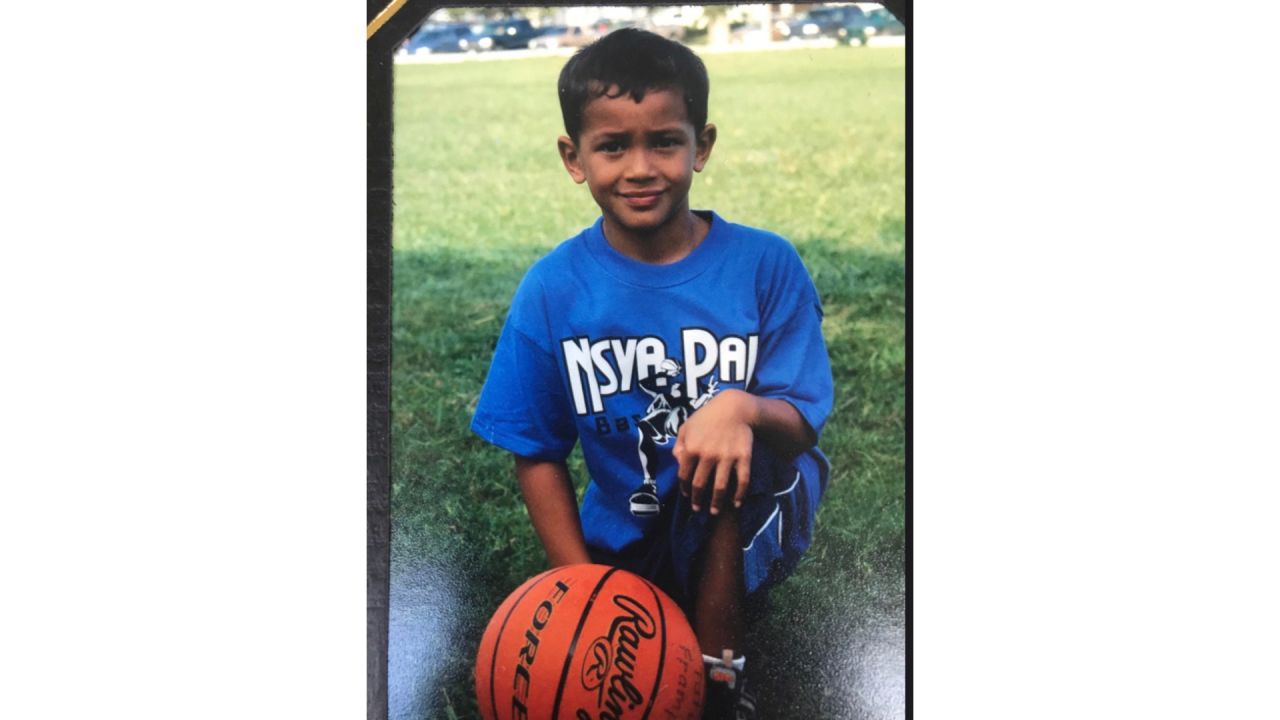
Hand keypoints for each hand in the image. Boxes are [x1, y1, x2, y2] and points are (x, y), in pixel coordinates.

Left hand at [673, 389, 757, 514]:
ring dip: (716, 503)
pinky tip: (736, 503)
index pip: (684, 475)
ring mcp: (726, 457)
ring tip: (714, 512)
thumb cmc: (707, 416)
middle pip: (699, 485)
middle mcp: (707, 455)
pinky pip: (742, 480)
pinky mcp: (743, 457)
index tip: (686, 495)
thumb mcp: (687, 426)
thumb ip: (679, 444)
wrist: (734, 407)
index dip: (684, 488)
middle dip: (697, 500)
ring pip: (720, 487)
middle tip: (697, 509)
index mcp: (691, 448)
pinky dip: (739, 494)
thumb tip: (677, 462)